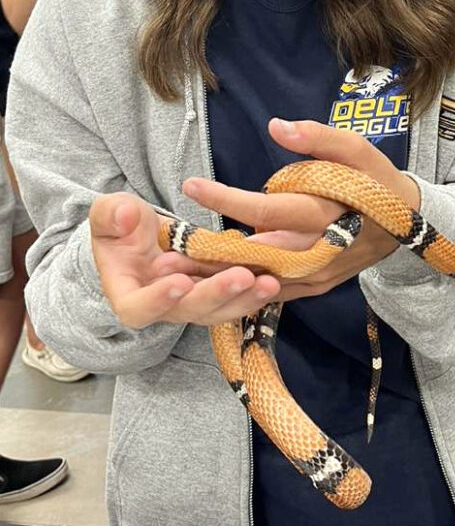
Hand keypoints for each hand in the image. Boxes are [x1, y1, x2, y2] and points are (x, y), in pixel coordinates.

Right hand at [89, 191, 279, 328]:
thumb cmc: (120, 225)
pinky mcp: (213, 292)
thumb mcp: (109, 213)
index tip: (180, 281)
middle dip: (216, 295)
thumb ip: (112, 215)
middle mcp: (162, 305)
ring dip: (244, 298)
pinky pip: (234, 297)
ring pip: (218, 310)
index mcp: (129, 293)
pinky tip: (274, 276)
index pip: (138, 309)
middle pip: (189, 312)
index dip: (158, 300)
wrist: (139, 232)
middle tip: (242, 277)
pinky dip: (252, 289)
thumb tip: (126, 214)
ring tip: (268, 282)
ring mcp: (190, 302)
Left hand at [178, 119, 420, 301]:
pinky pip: (272, 289)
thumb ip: (318, 138)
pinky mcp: (314, 286)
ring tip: (177, 265)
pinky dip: (242, 284)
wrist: (411, 227)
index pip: (266, 209)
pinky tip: (211, 278)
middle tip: (167, 248)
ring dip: (218, 273)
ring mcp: (314, 274)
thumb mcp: (358, 151)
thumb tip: (275, 126)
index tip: (189, 186)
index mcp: (323, 215)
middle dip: (208, 252)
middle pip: (252, 253)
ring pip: (258, 277)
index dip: (226, 199)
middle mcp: (315, 251)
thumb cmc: (379, 181)